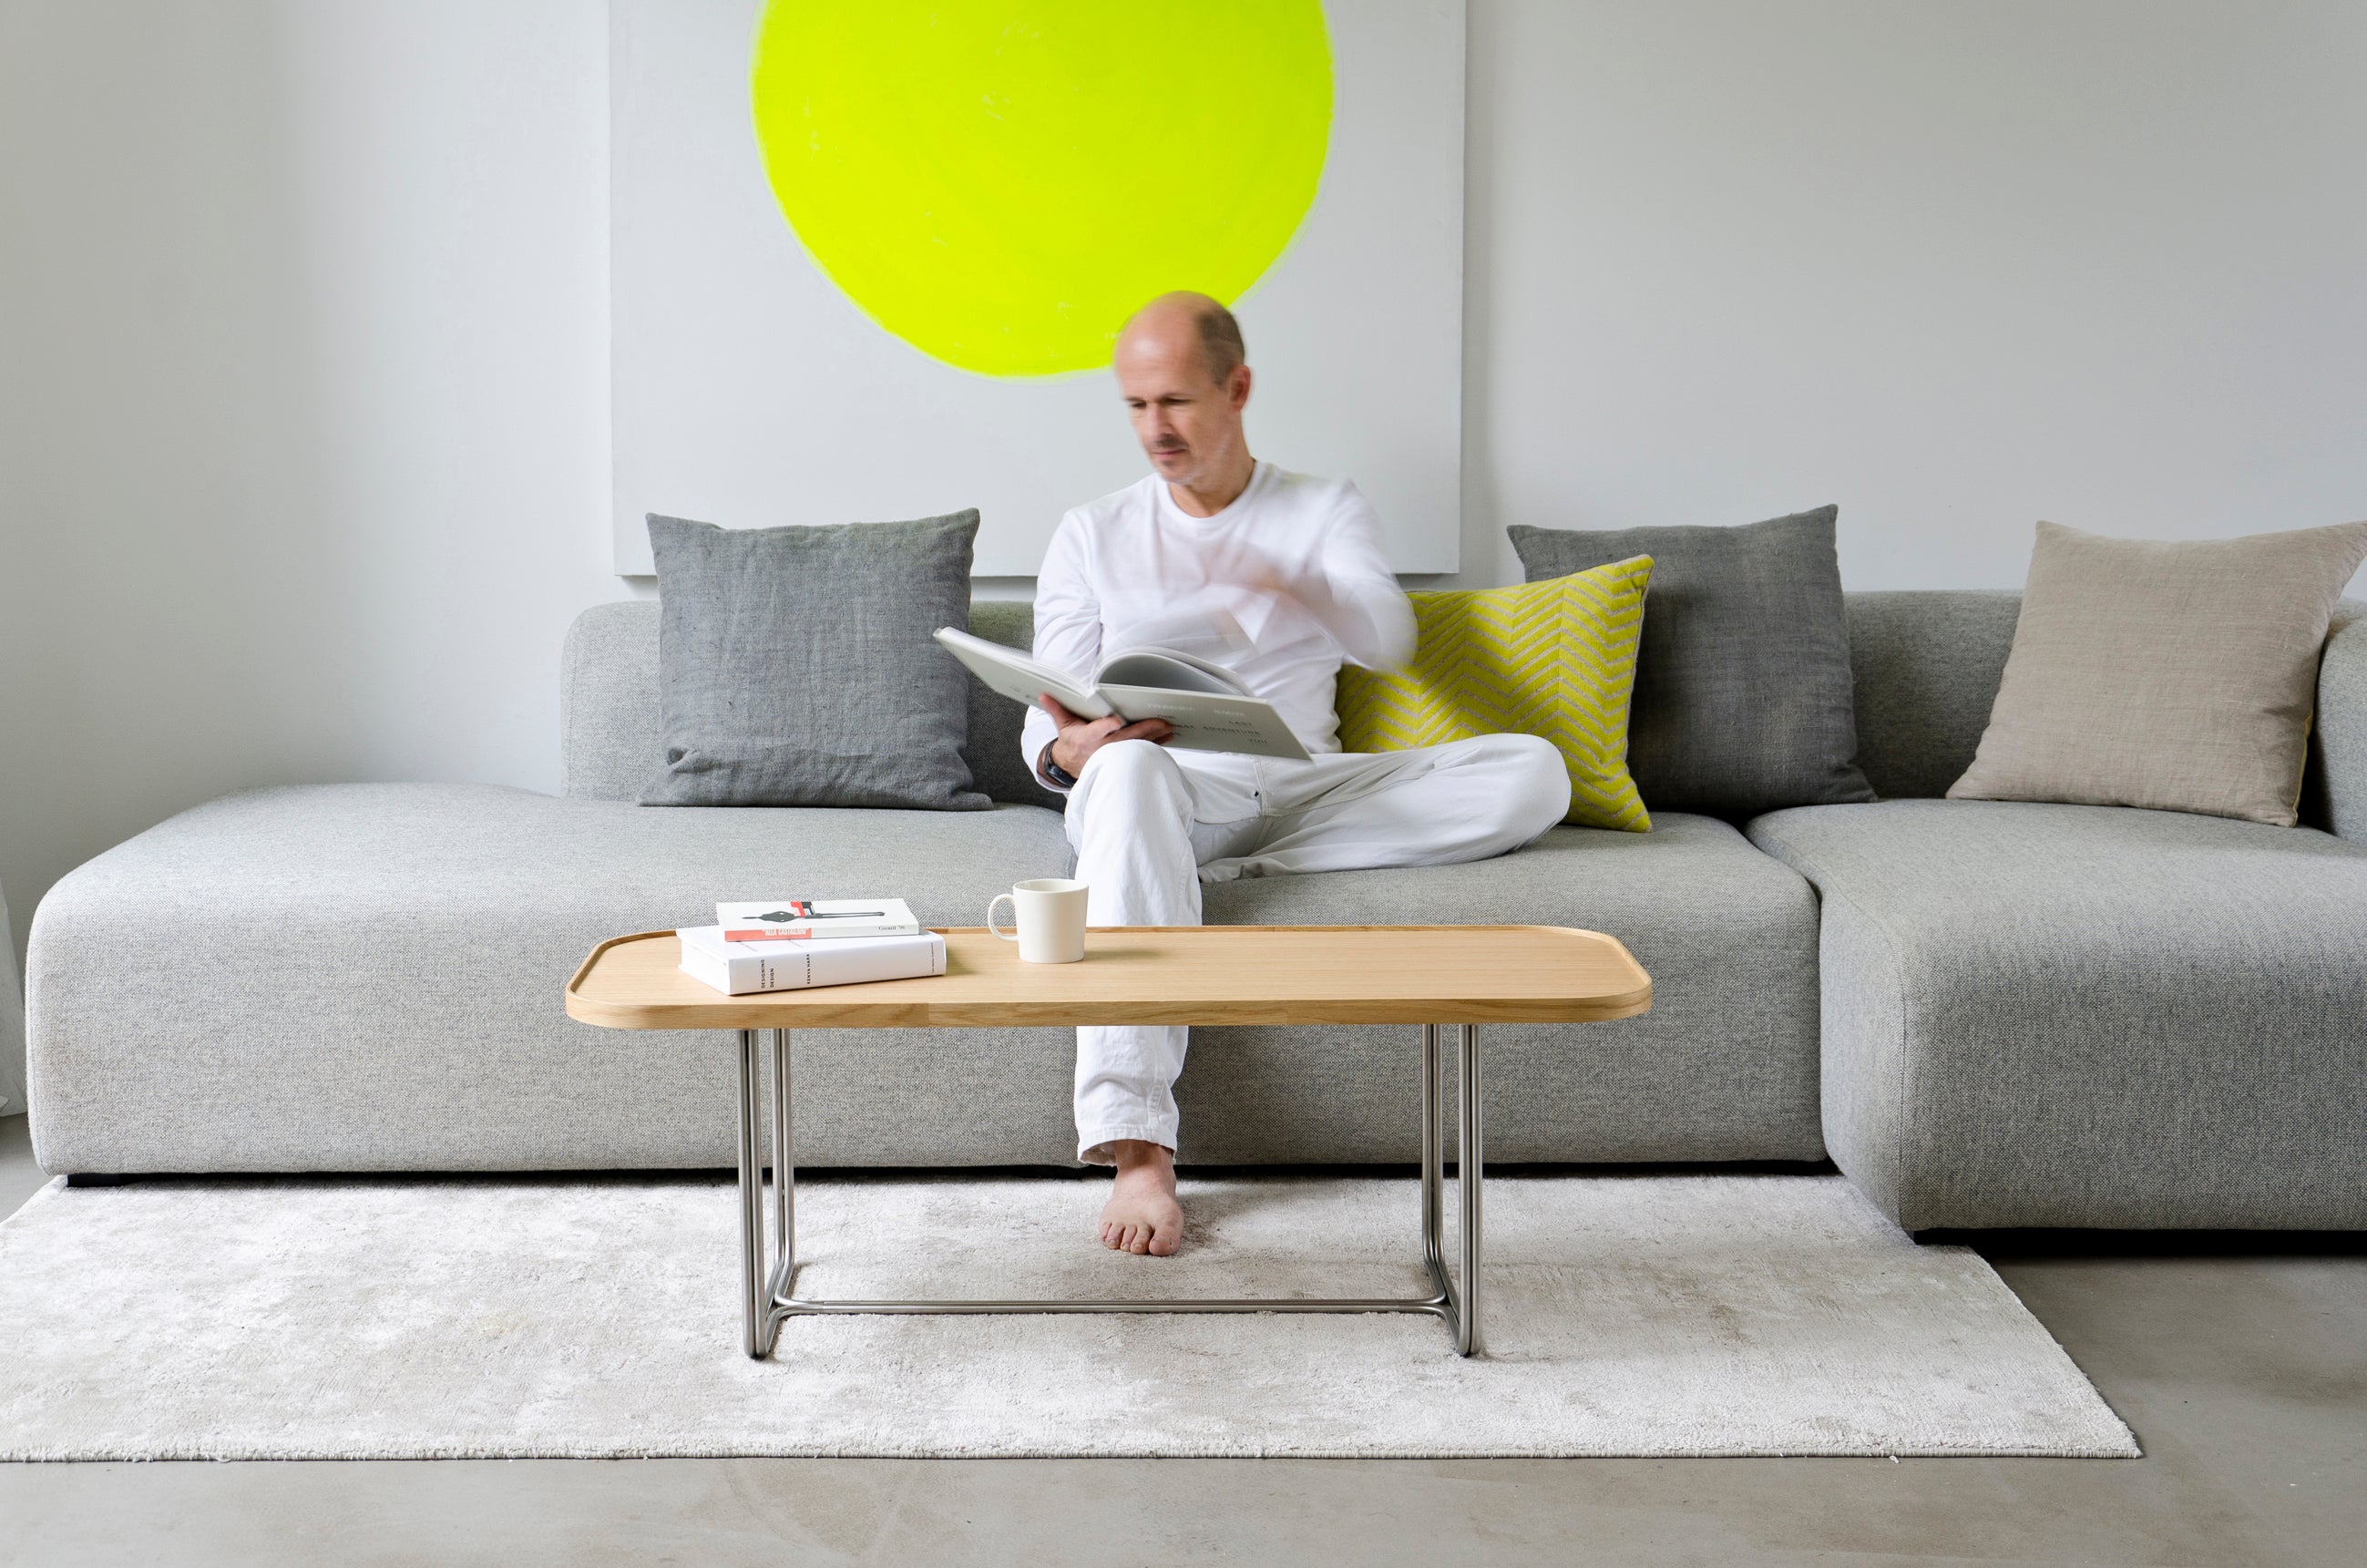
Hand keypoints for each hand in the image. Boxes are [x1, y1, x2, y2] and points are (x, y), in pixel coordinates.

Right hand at [1041, 696, 1172, 778]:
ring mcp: (1113, 755)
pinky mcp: (1122, 758)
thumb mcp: (1062, 726)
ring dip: (1154, 738)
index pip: (1096, 731)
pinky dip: (1155, 745)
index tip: (1115, 720)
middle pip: (1124, 739)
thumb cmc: (1071, 741)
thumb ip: (1056, 709)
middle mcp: (1101, 748)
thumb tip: (1044, 694)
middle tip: (1161, 722)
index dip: (1105, 727)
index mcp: (1085, 738)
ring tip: (1169, 729)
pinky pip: (1140, 751)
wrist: (1072, 766)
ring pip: (1136, 746)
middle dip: (1143, 730)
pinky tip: (1167, 737)